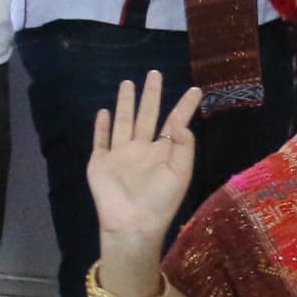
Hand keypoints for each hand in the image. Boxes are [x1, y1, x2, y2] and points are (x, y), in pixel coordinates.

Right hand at [85, 71, 199, 256]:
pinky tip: (104, 112)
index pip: (175, 123)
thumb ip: (183, 147)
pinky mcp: (100, 163)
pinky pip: (101, 140)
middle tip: (154, 73)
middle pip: (147, 115)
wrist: (132, 223)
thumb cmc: (161, 202)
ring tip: (128, 83)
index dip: (184, 106)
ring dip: (125, 103)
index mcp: (164, 152)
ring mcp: (120, 155)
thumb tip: (181, 121)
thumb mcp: (180, 174)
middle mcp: (142, 149)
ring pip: (123, 122)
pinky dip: (101, 126)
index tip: (195, 90)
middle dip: (151, 95)